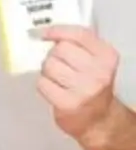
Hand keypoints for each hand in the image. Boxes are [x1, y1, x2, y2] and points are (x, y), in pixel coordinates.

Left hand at [37, 24, 119, 143]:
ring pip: (48, 65)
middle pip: (59, 49)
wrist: (99, 119)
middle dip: (53, 55)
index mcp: (106, 57)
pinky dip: (44, 85)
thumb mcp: (95, 60)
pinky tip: (55, 89)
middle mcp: (98, 73)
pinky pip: (42, 83)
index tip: (45, 33)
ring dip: (48, 71)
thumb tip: (47, 32)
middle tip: (60, 66)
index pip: (78, 34)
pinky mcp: (68, 104)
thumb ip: (78, 43)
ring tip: (58, 79)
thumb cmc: (92, 86)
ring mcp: (83, 89)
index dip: (57, 31)